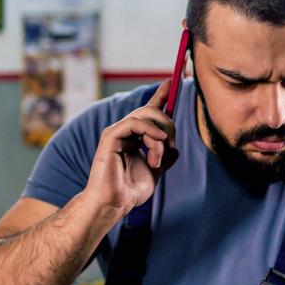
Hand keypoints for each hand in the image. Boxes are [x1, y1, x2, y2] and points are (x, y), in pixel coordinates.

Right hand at [84, 79, 178, 218]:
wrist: (115, 203)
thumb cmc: (131, 190)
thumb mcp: (156, 170)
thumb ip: (164, 155)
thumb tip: (173, 145)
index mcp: (135, 138)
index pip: (148, 111)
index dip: (160, 95)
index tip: (171, 81)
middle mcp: (125, 131)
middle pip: (151, 111)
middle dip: (168, 125)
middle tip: (170, 146)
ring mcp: (117, 132)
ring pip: (145, 115)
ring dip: (159, 136)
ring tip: (158, 157)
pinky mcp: (110, 135)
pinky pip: (134, 122)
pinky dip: (150, 131)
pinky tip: (158, 142)